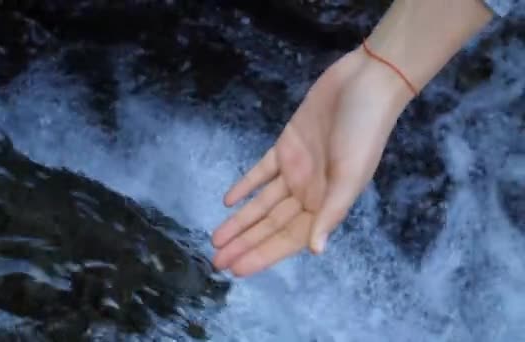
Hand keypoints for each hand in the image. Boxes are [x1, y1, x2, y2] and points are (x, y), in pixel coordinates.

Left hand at [211, 47, 413, 276]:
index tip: (237, 270)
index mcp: (326, 203)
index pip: (288, 238)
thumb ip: (331, 213)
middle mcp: (308, 191)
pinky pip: (261, 172)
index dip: (263, 254)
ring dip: (240, 220)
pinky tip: (228, 201)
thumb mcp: (350, 176)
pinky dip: (245, 185)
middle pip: (270, 224)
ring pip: (261, 202)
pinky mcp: (286, 146)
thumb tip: (315, 250)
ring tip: (217, 239)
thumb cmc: (363, 133)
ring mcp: (295, 169)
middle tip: (217, 262)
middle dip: (245, 243)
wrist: (365, 83)